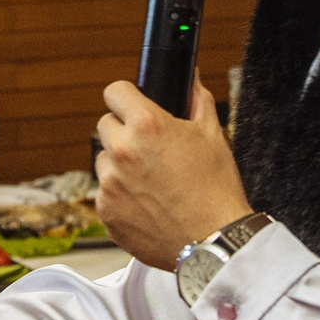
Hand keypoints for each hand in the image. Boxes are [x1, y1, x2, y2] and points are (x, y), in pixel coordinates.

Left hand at [94, 81, 250, 272]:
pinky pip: (105, 193)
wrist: (213, 241)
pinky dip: (119, 195)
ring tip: (150, 180)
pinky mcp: (105, 212)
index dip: (126, 97)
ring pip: (103, 160)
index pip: (114, 92)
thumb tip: (191, 78)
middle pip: (105, 125)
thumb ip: (197, 100)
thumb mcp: (213, 135)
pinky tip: (146, 203)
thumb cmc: (216, 191)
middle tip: (149, 148)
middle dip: (124, 131)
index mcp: (146, 126)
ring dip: (119, 164)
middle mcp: (122, 152)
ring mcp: (110, 184)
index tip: (132, 105)